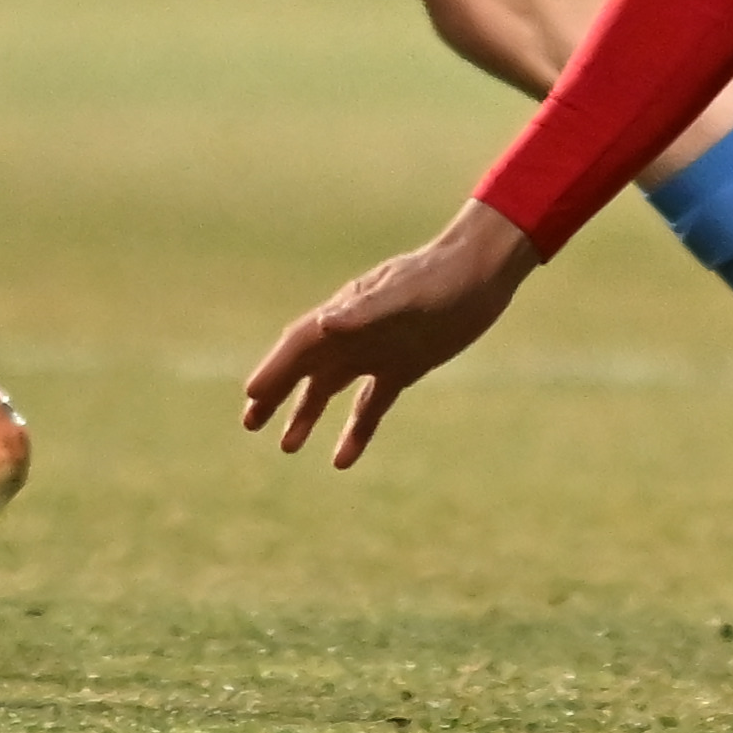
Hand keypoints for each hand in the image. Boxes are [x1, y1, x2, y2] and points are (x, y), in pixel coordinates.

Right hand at [239, 202, 535, 468]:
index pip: (300, 343)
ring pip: (331, 387)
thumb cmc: (441, 277)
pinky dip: (356, 430)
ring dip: (307, 413)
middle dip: (277, 393)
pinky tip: (342, 459)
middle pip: (305, 367)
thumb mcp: (404, 294)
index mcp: (347, 311)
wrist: (482, 272)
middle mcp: (355, 333)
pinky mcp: (403, 367)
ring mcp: (377, 351)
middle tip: (250, 423)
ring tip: (288, 446)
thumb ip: (364, 312)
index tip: (252, 396)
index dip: (275, 369)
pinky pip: (371, 404)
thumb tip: (324, 324)